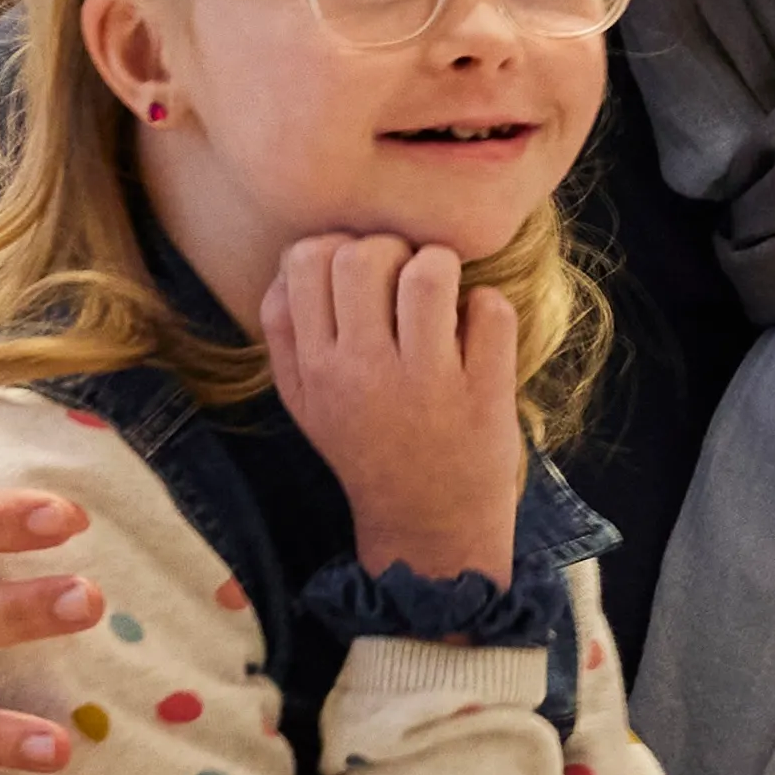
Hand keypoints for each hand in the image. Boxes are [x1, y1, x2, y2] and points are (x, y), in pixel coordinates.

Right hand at [254, 235, 525, 586]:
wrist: (427, 527)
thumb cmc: (367, 448)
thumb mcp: (306, 403)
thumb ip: (285, 336)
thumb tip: (290, 264)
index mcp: (316, 369)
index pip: (304, 261)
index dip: (335, 246)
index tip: (358, 274)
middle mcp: (364, 373)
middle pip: (362, 255)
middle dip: (389, 248)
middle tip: (404, 281)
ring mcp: (426, 384)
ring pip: (428, 272)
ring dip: (440, 267)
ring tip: (443, 296)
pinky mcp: (484, 394)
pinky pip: (489, 309)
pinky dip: (487, 306)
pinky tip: (475, 330)